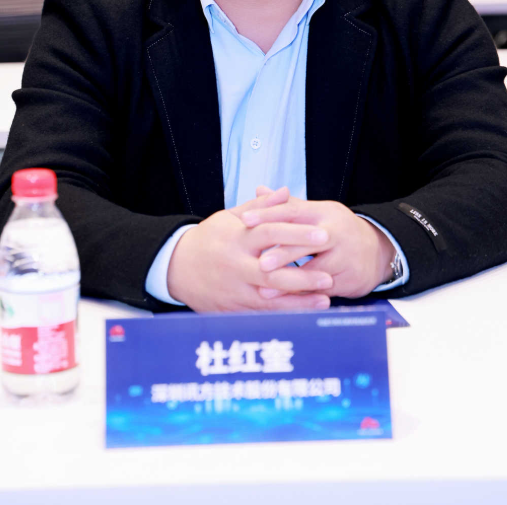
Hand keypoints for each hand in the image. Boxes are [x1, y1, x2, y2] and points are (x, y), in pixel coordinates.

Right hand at [166, 187, 333, 311]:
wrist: (176, 267)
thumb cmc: (208, 238)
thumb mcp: (229, 217)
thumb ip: (260, 207)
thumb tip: (286, 192)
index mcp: (237, 238)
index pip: (270, 232)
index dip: (297, 232)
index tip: (323, 233)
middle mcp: (236, 265)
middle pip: (272, 270)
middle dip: (303, 274)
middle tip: (329, 274)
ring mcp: (234, 289)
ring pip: (269, 297)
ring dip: (299, 300)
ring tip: (325, 299)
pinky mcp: (232, 308)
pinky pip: (261, 313)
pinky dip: (283, 313)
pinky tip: (304, 313)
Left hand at [240, 196, 394, 299]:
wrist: (378, 251)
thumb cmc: (337, 230)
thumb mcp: (316, 213)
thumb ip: (287, 205)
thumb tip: (259, 190)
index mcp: (323, 212)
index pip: (293, 211)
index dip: (268, 215)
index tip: (245, 221)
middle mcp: (335, 232)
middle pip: (305, 241)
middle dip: (281, 254)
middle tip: (258, 264)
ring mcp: (345, 257)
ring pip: (315, 270)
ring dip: (290, 282)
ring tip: (266, 289)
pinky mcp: (350, 279)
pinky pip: (323, 290)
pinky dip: (303, 297)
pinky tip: (286, 303)